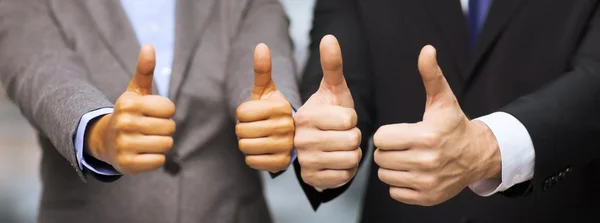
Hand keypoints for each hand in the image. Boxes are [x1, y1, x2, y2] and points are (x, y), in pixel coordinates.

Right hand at [86, 44, 175, 174]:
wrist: (106, 142)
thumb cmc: (129, 114)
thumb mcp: (135, 92)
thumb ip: (145, 71)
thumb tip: (149, 46)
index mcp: (129, 104)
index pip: (170, 109)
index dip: (166, 112)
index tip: (153, 113)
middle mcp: (124, 123)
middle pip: (170, 128)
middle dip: (165, 129)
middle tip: (149, 129)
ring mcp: (124, 145)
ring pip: (166, 144)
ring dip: (161, 144)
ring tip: (147, 140)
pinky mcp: (126, 164)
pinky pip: (159, 161)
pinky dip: (155, 158)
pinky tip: (143, 153)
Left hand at [235, 43, 293, 172]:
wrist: (288, 135)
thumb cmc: (272, 110)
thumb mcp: (266, 89)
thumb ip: (262, 69)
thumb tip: (261, 46)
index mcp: (281, 107)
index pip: (242, 113)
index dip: (243, 113)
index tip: (254, 113)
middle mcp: (287, 127)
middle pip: (242, 131)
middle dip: (243, 129)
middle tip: (255, 127)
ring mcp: (286, 146)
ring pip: (245, 146)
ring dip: (247, 143)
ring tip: (258, 138)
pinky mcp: (282, 163)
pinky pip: (252, 161)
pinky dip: (252, 157)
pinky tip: (262, 150)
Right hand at [294, 35, 361, 188]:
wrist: (318, 143)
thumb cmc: (329, 114)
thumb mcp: (333, 90)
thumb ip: (332, 65)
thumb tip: (329, 37)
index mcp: (306, 116)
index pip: (349, 119)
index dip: (352, 119)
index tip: (341, 119)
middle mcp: (301, 140)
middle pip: (352, 140)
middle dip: (354, 136)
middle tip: (343, 134)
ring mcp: (305, 161)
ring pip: (351, 158)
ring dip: (353, 153)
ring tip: (341, 147)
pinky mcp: (312, 179)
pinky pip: (346, 175)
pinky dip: (347, 169)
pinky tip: (337, 161)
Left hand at [373, 45, 500, 205]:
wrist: (478, 155)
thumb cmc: (454, 125)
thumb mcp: (443, 99)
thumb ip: (431, 75)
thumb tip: (426, 50)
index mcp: (426, 136)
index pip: (381, 138)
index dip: (386, 134)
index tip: (398, 132)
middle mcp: (427, 162)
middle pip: (380, 157)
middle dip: (387, 150)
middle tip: (401, 145)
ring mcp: (427, 182)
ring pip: (385, 176)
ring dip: (391, 167)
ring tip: (405, 158)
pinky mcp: (427, 197)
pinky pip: (395, 192)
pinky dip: (399, 184)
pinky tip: (411, 172)